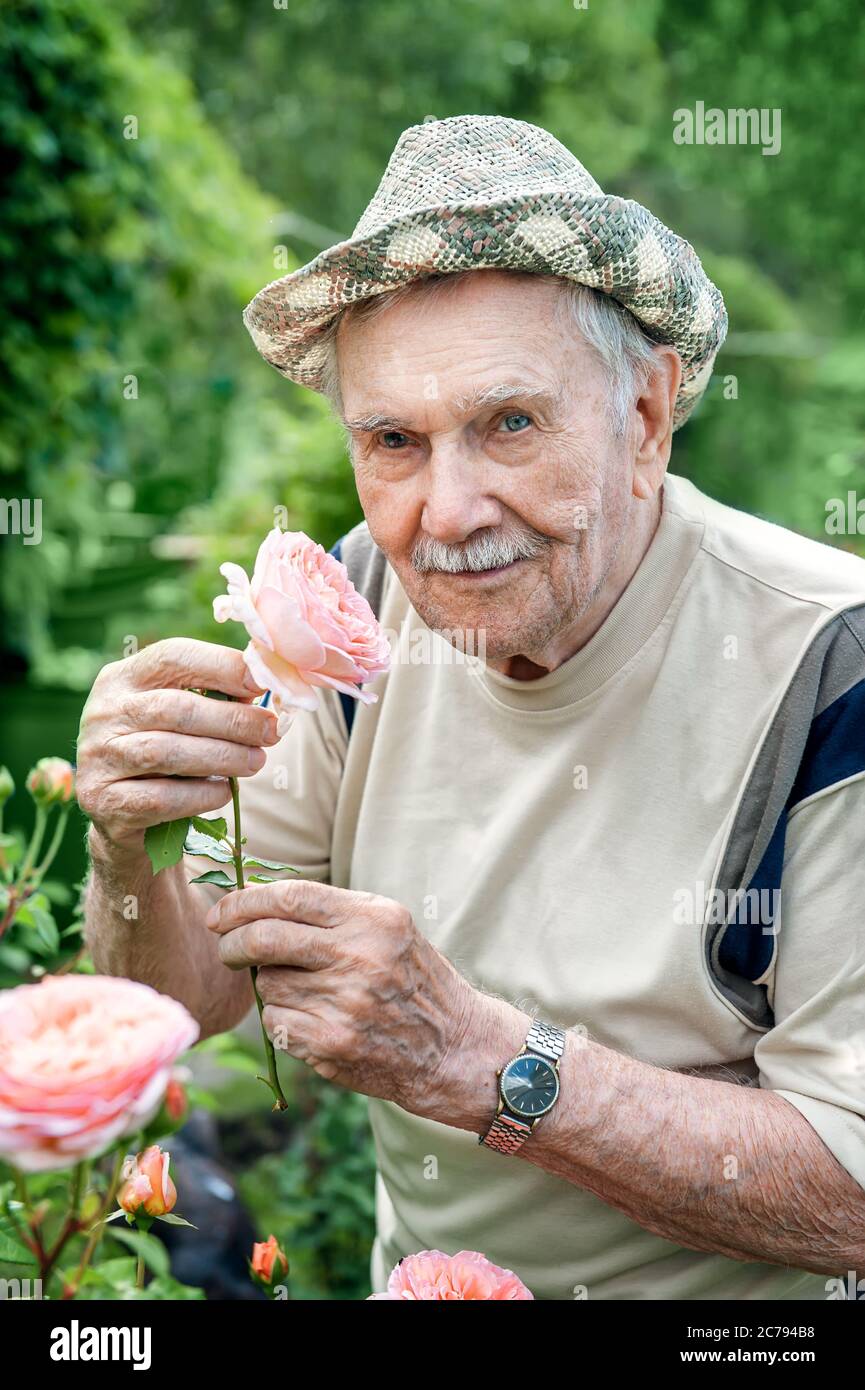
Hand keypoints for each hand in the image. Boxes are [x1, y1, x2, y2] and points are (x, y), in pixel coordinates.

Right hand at [77, 638, 278, 853]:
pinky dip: (202, 794)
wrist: (119, 814)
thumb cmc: (162, 751)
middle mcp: (103, 712)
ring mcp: (98, 757)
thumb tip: (265, 686)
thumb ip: (210, 696)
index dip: (222, 666)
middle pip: (174, 708)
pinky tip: (225, 791)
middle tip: (270, 732)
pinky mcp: (104, 800)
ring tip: (256, 761)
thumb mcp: (175, 713)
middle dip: (232, 720)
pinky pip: (162, 797)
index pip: (172, 657)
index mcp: (122, 678)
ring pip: (167, 752)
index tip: (262, 683)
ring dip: (223, 757)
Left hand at [205, 879, 527, 1127]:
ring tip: (303, 991)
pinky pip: (275, 1021)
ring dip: (269, 985)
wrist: (452, 1047)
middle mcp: (360, 956)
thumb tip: (253, 902)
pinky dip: (280, 1019)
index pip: (289, 896)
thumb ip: (331, 912)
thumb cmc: (410, 979)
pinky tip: (311, 1020)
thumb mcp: (387, 928)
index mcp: (373, 918)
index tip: (221, 913)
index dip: (244, 901)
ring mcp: (345, 1002)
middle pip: (265, 938)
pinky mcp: (332, 1043)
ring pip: (267, 983)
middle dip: (233, 942)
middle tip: (227, 948)